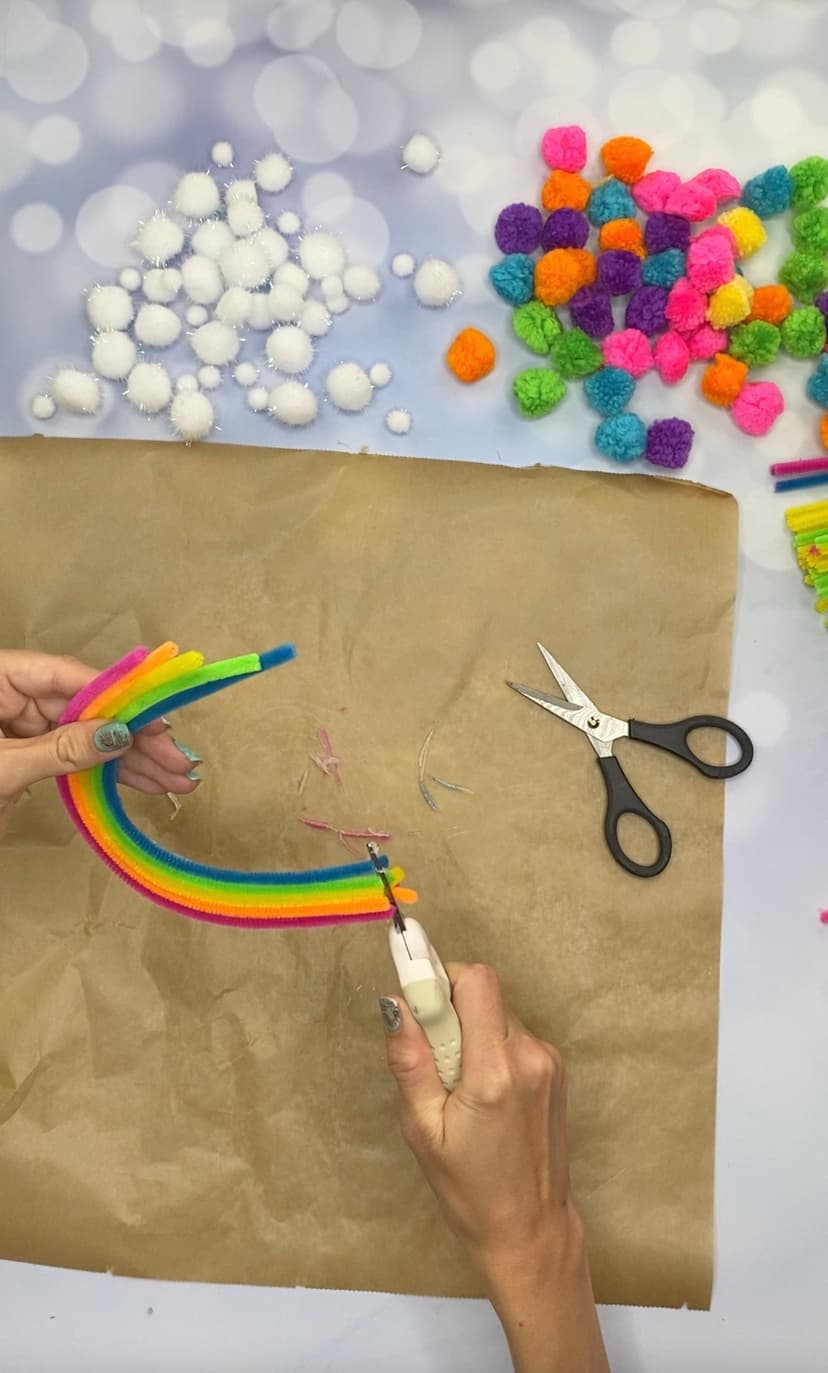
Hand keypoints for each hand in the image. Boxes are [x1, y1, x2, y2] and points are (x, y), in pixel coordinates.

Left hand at [0, 650, 200, 838]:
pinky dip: (105, 774)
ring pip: (85, 737)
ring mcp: (15, 727)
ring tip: (177, 781)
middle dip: (135, 738)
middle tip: (180, 763)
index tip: (158, 720)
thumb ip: (60, 750)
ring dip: (132, 761)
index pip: (67, 677)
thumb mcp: (1, 768)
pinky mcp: (21, 758)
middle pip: (85, 708)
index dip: (118, 698)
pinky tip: (144, 783)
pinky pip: (71, 759)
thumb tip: (118, 734)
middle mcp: (8, 696)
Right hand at [381, 964, 609, 1372]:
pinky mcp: (555, 1070)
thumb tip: (396, 1004)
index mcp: (495, 1071)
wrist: (530, 1231)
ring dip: (472, 1032)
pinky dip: (491, 1049)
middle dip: (451, 1011)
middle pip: (485, 993)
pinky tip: (483, 1094)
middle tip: (432, 1057)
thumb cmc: (469, 1191)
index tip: (417, 998)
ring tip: (458, 1087)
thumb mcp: (423, 1130)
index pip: (477, 981)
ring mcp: (548, 1062)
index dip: (442, 979)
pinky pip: (513, 1035)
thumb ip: (410, 1061)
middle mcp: (529, 1056)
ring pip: (498, 1013)